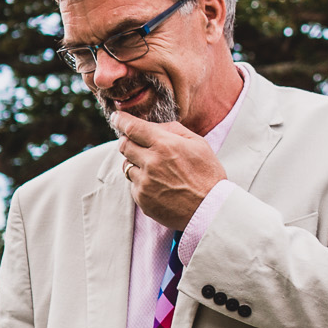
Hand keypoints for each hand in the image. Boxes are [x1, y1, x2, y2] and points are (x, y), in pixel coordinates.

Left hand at [110, 111, 224, 228]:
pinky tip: (160, 186)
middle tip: (137, 143)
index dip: (121, 120)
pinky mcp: (142, 199)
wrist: (210, 209)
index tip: (117, 117)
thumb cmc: (208, 175)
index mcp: (165, 145)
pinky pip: (133, 185)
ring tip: (156, 169)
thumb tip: (153, 126)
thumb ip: (174, 130)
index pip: (132, 127)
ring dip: (136, 163)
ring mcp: (144, 183)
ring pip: (127, 166)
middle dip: (127, 141)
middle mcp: (150, 163)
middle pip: (124, 145)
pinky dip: (142, 182)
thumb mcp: (199, 144)